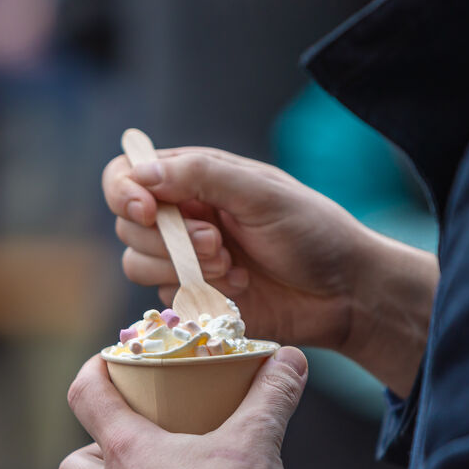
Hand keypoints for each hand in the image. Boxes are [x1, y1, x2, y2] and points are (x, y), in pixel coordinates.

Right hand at [102, 147, 436, 396]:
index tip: (147, 212)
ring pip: (137, 263)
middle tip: (218, 244)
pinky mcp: (194, 296)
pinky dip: (198, 294)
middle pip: (127, 224)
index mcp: (195, 178)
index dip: (124, 192)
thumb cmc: (313, 233)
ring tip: (231, 268)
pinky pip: (164, 296)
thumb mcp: (262, 194)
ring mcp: (185, 257)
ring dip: (181, 268)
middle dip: (167, 239)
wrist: (345, 294)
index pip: (127, 174)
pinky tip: (239, 289)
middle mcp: (183, 214)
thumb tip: (141, 172)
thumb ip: (202, 175)